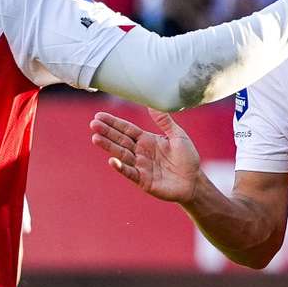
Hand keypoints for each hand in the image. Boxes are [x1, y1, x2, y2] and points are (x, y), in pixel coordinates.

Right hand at [89, 108, 204, 202]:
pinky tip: (112, 161)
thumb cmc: (186, 158)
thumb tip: (153, 104)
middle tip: (93, 124)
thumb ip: (165, 122)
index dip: (114, 123)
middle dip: (107, 132)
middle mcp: (140, 152)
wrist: (193, 181)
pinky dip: (121, 167)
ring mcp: (140, 166)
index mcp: (147, 140)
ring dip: (109, 147)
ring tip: (95, 138)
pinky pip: (130, 173)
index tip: (99, 116)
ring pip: (121, 154)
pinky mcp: (143, 180)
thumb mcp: (178, 136)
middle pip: (120, 140)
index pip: (127, 130)